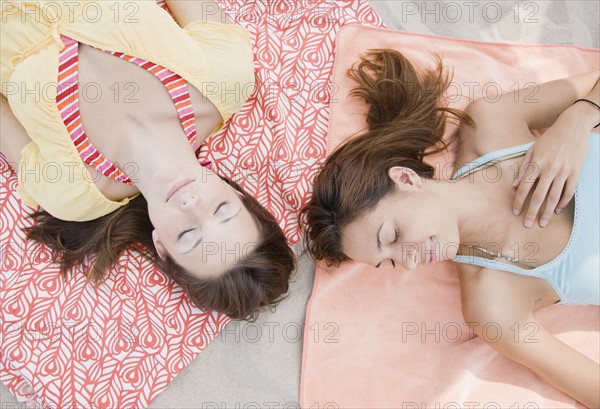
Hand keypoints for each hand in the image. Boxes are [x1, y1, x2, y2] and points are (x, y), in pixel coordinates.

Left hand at [512, 108, 589, 227]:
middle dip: (532, 212)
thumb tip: (514, 186)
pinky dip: (563, 202)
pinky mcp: (576, 172)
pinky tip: (557, 210)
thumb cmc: (549, 138)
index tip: (515, 212)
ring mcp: (564, 171)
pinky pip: (569, 191)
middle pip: (539, 196)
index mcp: (536, 163)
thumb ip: (523, 168)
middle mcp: (549, 169)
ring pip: (554, 197)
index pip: (524, 187)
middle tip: (527, 225)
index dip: (519, 201)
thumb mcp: (532, 149)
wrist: (573, 126)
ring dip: (548, 212)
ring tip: (542, 223)